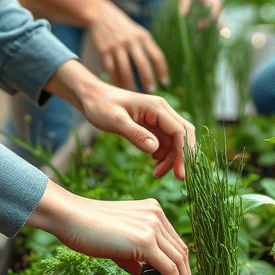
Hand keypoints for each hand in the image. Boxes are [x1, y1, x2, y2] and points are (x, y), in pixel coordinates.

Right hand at [27, 180, 196, 274]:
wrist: (70, 217)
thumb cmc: (88, 230)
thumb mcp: (119, 244)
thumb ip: (136, 258)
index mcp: (152, 211)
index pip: (174, 243)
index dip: (182, 266)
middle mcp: (157, 215)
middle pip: (181, 252)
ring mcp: (153, 226)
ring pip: (178, 261)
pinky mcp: (146, 240)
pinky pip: (168, 268)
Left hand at [44, 60, 195, 178]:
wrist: (91, 97)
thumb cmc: (101, 106)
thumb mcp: (116, 121)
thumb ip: (135, 134)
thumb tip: (155, 149)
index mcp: (157, 107)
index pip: (179, 131)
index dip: (183, 153)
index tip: (180, 174)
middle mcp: (162, 111)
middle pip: (183, 136)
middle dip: (181, 157)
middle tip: (175, 177)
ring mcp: (158, 118)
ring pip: (175, 141)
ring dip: (171, 158)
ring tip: (156, 173)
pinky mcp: (152, 125)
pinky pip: (165, 142)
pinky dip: (164, 155)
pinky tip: (153, 164)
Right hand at [90, 0, 168, 91]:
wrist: (102, 16)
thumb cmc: (126, 30)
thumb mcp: (140, 34)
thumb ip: (149, 48)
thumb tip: (160, 71)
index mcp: (144, 37)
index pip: (157, 55)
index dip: (162, 70)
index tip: (165, 82)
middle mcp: (131, 41)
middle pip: (142, 64)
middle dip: (147, 79)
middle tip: (151, 91)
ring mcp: (117, 46)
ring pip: (125, 69)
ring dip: (130, 83)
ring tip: (134, 91)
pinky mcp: (104, 51)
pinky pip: (111, 69)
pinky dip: (115, 80)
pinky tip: (119, 87)